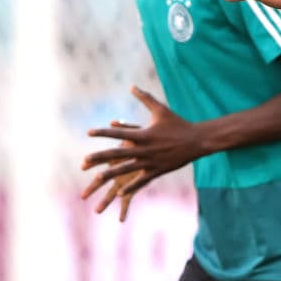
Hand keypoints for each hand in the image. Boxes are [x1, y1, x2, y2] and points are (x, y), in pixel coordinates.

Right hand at [79, 123, 142, 220]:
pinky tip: (122, 220)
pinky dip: (125, 208)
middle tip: (82, 197)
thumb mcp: (137, 134)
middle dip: (93, 188)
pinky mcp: (137, 184)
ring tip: (97, 212)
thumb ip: (127, 128)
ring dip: (106, 201)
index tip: (83, 165)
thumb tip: (113, 121)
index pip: (102, 160)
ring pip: (113, 192)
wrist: (163, 146)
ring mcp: (127, 178)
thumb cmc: (148, 138)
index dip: (93, 162)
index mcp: (118, 157)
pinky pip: (130, 198)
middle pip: (103, 180)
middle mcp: (120, 169)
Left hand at [80, 86, 200, 214]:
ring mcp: (151, 161)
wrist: (197, 140)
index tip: (89, 133)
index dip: (103, 133)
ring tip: (96, 179)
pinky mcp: (158, 171)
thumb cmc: (178, 123)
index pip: (119, 133)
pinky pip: (142, 180)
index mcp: (143, 134)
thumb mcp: (161, 109)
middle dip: (100, 158)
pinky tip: (120, 193)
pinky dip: (131, 187)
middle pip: (117, 154)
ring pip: (127, 169)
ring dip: (111, 174)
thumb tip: (132, 86)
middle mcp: (145, 149)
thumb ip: (145, 98)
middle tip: (84, 161)